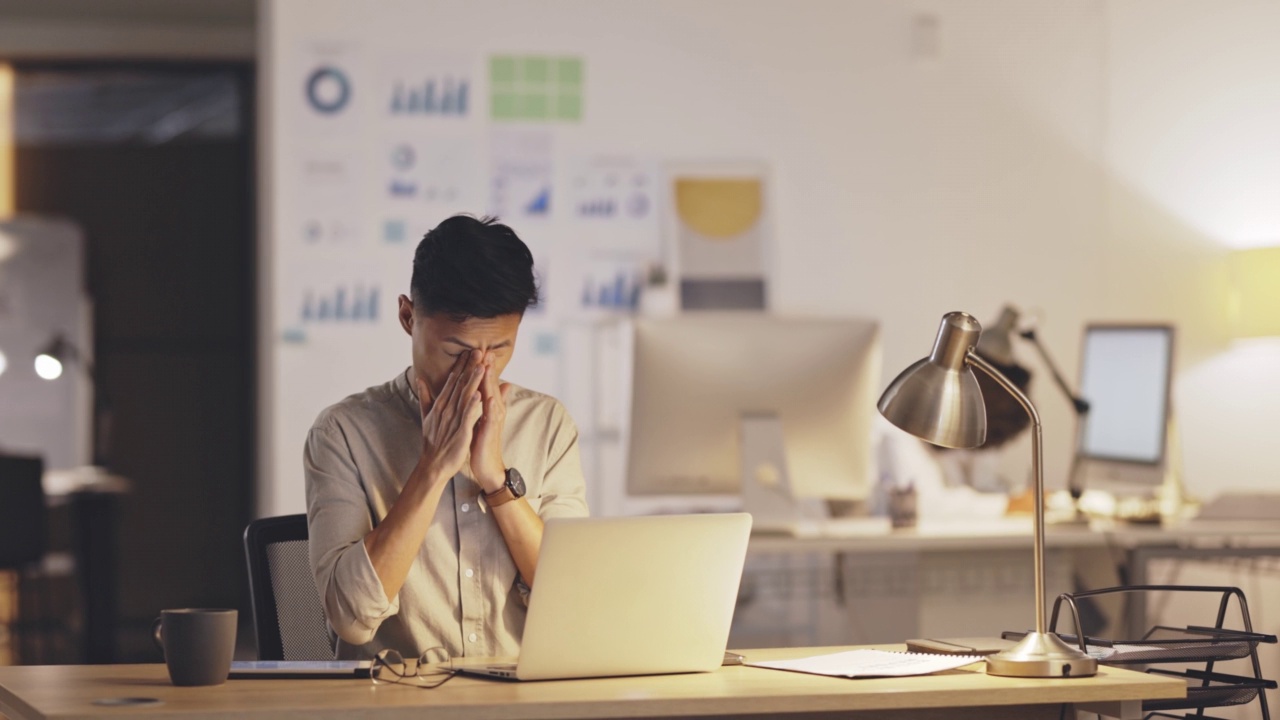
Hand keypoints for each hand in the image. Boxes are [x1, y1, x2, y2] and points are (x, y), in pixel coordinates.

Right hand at [416, 350, 484, 486]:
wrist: (433, 464)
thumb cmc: (433, 440)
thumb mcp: (427, 415)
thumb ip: (425, 396)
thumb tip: (419, 378)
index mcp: (441, 404)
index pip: (452, 381)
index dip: (461, 365)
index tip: (469, 350)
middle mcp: (447, 409)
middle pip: (460, 385)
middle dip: (469, 367)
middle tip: (478, 350)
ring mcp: (453, 420)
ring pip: (465, 397)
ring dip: (473, 381)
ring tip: (482, 366)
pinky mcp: (460, 433)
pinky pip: (467, 418)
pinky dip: (473, 406)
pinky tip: (479, 395)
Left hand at [471, 352, 512, 492]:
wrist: (488, 466)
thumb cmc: (485, 441)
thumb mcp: (487, 417)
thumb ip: (493, 400)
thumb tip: (504, 384)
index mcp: (491, 406)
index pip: (488, 382)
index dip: (485, 366)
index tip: (480, 349)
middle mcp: (495, 410)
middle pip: (492, 385)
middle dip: (489, 368)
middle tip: (486, 350)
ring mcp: (494, 420)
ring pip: (493, 397)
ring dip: (490, 383)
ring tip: (487, 367)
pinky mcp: (490, 432)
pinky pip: (491, 417)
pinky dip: (491, 407)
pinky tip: (489, 398)